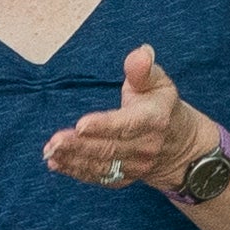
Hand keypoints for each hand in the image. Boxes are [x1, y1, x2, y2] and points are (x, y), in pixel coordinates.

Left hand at [46, 43, 212, 193]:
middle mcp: (147, 145)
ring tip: (50, 152)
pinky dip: (77, 172)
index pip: (126, 124)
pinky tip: (57, 164)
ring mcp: (137, 165)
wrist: (179, 145)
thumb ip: (144, 69)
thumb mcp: (159, 82)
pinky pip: (100, 177)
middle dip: (79, 145)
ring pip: (102, 165)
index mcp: (154, 119)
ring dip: (74, 159)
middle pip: (109, 147)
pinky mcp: (126, 178)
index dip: (103, 126)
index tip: (81, 125)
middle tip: (54, 141)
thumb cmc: (161, 106)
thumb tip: (141, 52)